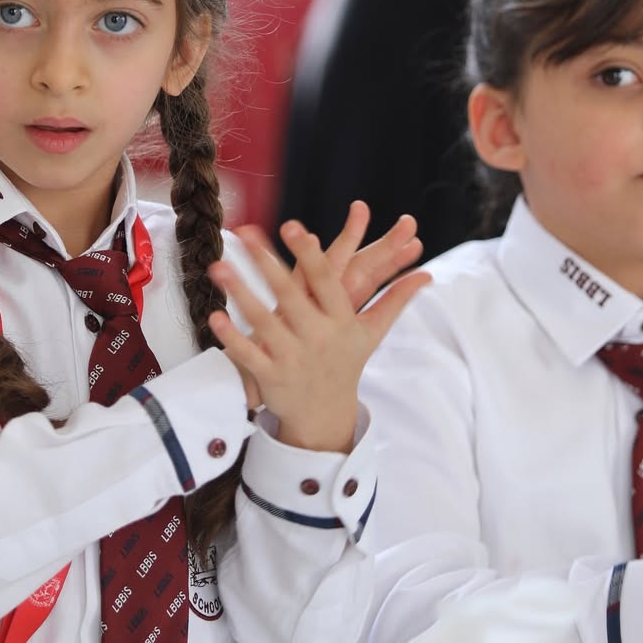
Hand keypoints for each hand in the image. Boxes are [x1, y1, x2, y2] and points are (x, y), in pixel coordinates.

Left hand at [206, 213, 429, 451]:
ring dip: (241, 294)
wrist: (325, 416)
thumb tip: (427, 275)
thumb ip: (395, 300)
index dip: (311, 255)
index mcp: (341, 321)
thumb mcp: (371, 333)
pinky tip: (215, 316)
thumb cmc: (346, 362)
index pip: (327, 282)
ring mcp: (292, 358)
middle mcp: (317, 337)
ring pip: (264, 322)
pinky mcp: (271, 377)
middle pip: (291, 296)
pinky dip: (233, 337)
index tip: (295, 226)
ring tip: (220, 266)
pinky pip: (248, 356)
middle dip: (268, 264)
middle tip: (248, 232)